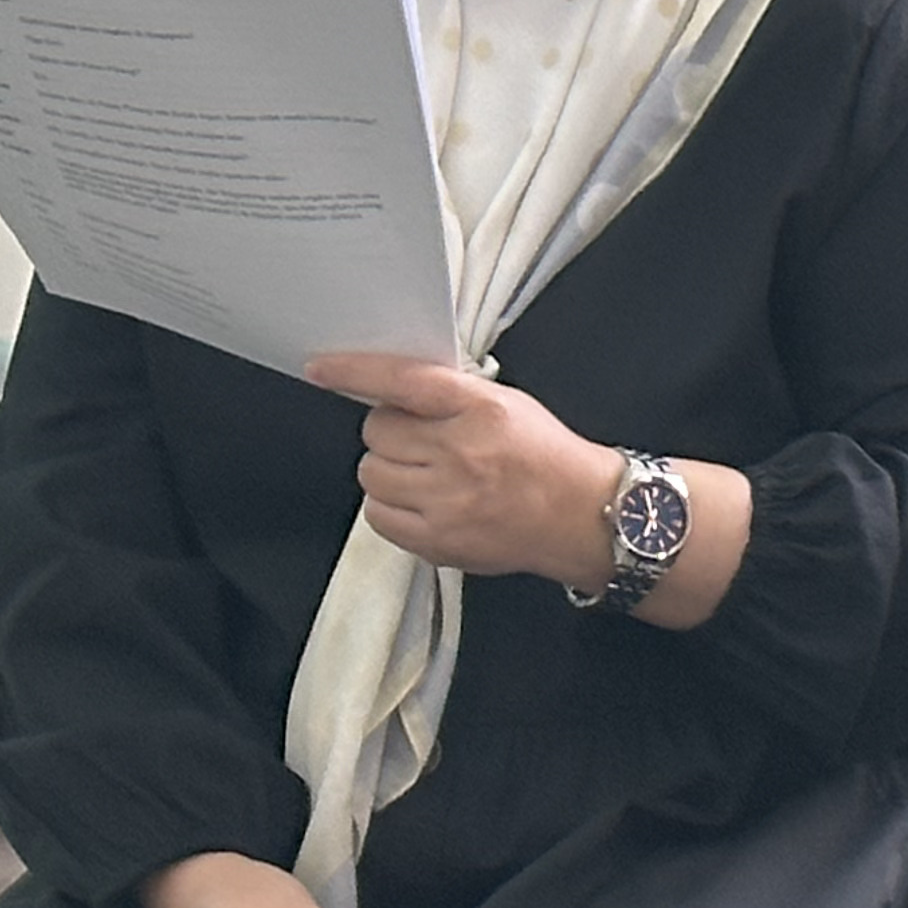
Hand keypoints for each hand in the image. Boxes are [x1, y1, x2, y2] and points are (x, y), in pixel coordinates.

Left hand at [306, 352, 617, 586]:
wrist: (584, 516)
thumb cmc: (547, 459)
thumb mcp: (510, 406)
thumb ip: (452, 396)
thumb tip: (393, 392)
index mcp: (482, 409)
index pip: (404, 382)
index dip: (356, 373)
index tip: (322, 369)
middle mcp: (461, 452)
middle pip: (377, 432)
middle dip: (392, 435)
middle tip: (423, 443)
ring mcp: (447, 499)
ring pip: (372, 473)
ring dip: (390, 471)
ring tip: (427, 476)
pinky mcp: (437, 539)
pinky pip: (377, 516)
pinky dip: (391, 508)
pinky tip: (423, 503)